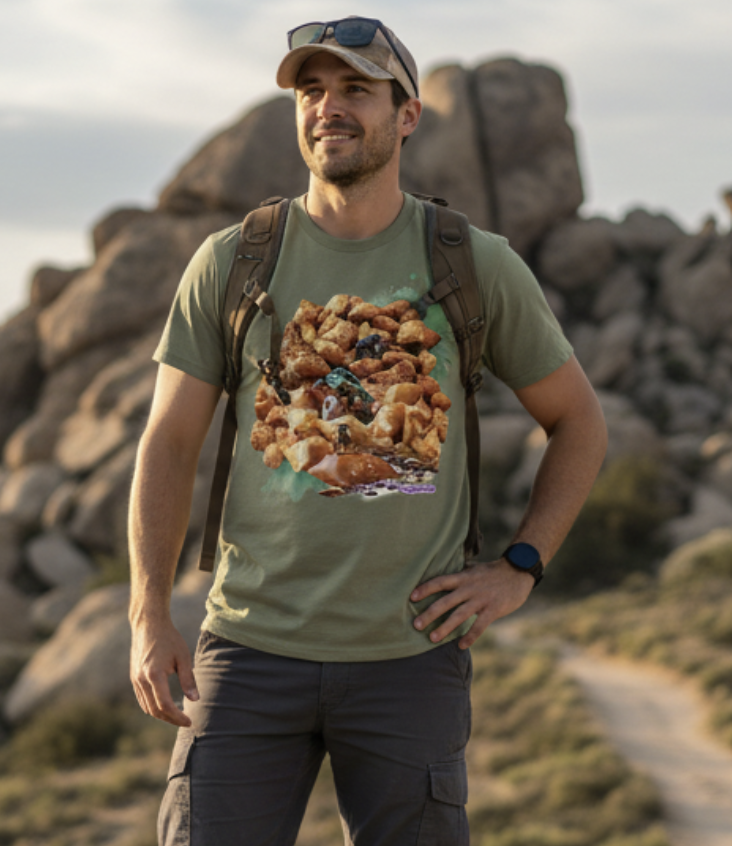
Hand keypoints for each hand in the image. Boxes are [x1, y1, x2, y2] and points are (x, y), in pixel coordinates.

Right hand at [130, 618, 198, 726]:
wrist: (148, 624)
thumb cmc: (169, 638)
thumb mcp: (183, 656)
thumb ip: (188, 679)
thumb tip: (195, 700)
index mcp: (154, 675)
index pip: (165, 705)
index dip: (178, 717)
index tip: (190, 721)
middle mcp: (141, 680)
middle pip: (154, 710)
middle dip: (170, 719)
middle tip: (185, 721)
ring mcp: (135, 679)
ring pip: (147, 707)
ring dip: (161, 715)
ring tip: (177, 715)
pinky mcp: (134, 677)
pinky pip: (142, 699)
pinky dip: (153, 707)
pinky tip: (165, 706)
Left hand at [411, 559, 533, 648]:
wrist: (518, 571)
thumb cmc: (492, 572)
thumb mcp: (473, 569)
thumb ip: (459, 575)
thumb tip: (441, 577)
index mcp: (463, 577)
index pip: (440, 582)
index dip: (425, 589)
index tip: (411, 597)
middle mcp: (470, 588)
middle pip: (446, 601)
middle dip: (430, 614)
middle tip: (416, 625)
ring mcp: (481, 599)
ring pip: (460, 615)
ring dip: (445, 628)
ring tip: (433, 639)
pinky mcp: (493, 609)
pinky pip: (479, 626)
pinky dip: (470, 636)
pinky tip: (460, 645)